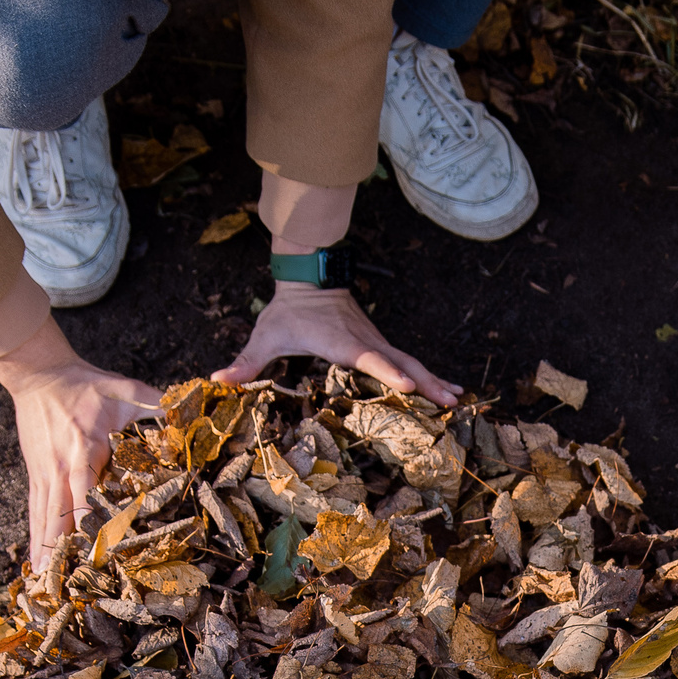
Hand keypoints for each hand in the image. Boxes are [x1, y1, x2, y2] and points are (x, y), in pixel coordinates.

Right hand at [0, 331, 162, 570]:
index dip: (89, 521)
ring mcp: (45, 474)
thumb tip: (191, 420)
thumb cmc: (88, 385)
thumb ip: (157, 406)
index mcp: (84, 450)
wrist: (39, 373)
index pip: (86, 491)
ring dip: (44, 552)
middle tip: (64, 585)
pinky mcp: (36, 476)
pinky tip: (34, 564)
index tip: (96, 551)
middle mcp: (61, 467)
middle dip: (62, 550)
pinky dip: (34, 538)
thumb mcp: (126, 390)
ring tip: (44, 585)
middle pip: (60, 515)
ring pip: (43, 519)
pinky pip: (35, 512)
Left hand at [218, 284, 460, 404]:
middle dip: (427, 382)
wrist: (309, 277)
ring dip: (434, 380)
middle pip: (401, 362)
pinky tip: (444, 388)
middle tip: (451, 401)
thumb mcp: (266, 334)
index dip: (388, 372)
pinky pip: (406, 360)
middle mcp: (365, 341)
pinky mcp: (378, 343)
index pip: (369, 358)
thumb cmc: (287, 310)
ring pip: (410, 361)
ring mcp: (376, 341)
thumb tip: (219, 378)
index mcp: (341, 342)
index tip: (410, 385)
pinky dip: (427, 375)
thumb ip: (246, 359)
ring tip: (458, 398)